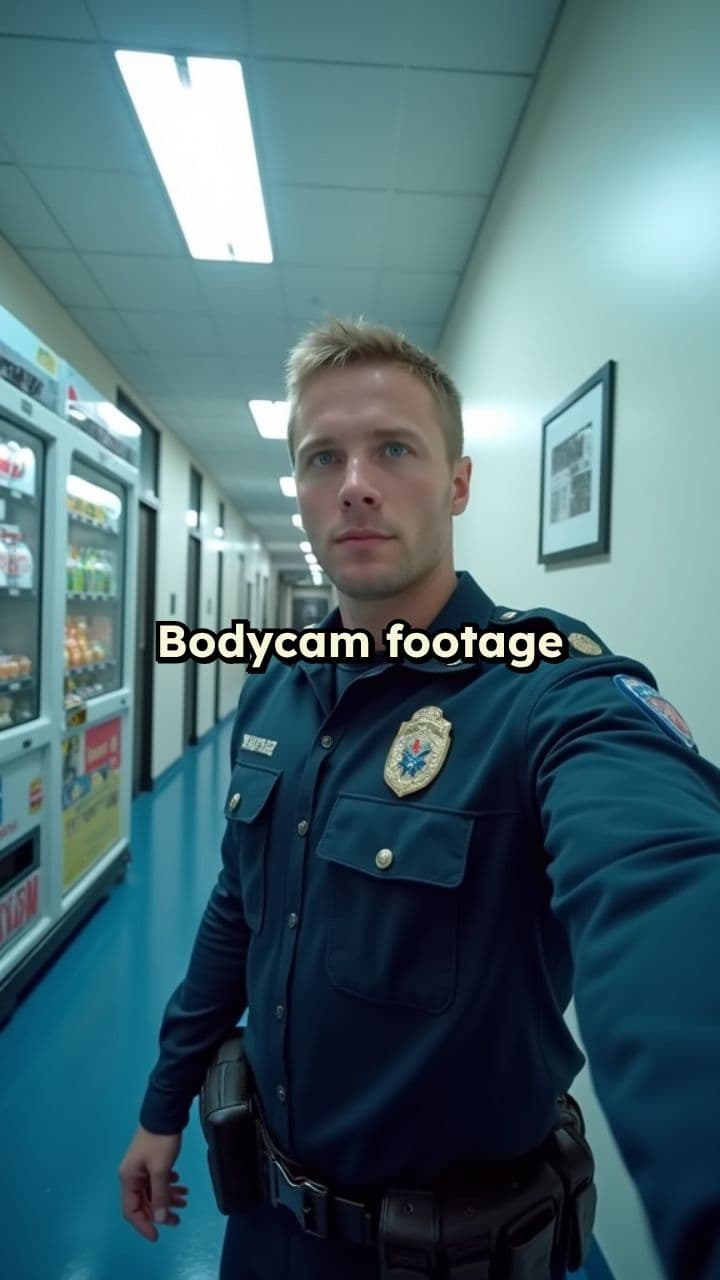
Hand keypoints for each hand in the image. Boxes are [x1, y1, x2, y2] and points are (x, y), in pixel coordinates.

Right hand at [119, 1125, 187, 1241]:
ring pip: (153, 1190)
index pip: (131, 1211)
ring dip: (168, 1197)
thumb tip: (160, 1220)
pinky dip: (169, 1185)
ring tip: (185, 1200)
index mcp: (129, 1179)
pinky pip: (158, 1180)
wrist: (165, 1112)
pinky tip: (180, 1183)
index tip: (158, 1235)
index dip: (143, 1225)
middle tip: (178, 1219)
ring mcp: (142, 1167)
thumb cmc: (160, 1142)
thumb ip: (160, 1196)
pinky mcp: (152, 1160)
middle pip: (144, 1202)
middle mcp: (132, 1175)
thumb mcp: (160, 1170)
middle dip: (161, 1212)